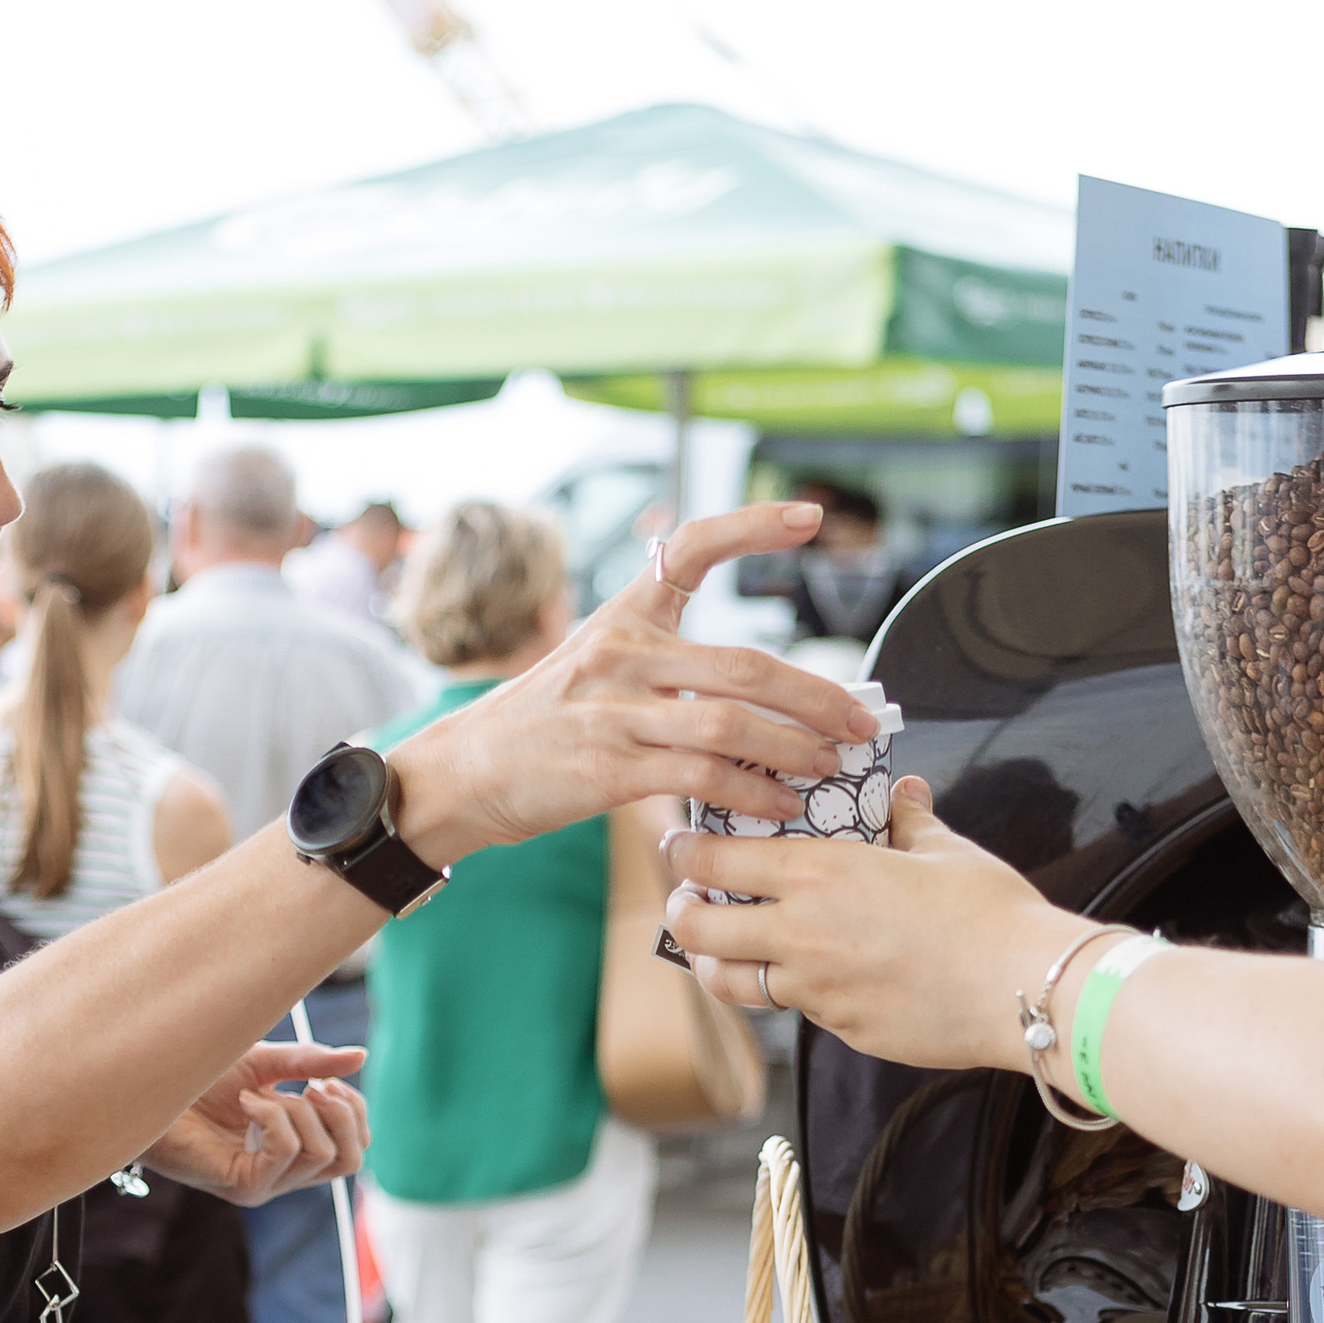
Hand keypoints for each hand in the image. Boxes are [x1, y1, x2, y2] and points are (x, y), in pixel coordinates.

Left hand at [140, 1040, 369, 1206]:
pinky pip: (287, 1152)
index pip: (353, 1149)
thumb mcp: (264, 1063)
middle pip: (350, 1162)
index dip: (353, 1111)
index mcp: (293, 1149)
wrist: (148, 1087)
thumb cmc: (196, 1078)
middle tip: (310, 1087)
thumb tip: (359, 1057)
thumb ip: (310, 1064)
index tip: (326, 1081)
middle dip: (342, 1114)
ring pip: (320, 1155)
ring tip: (258, 1094)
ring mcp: (263, 1184)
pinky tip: (246, 1101)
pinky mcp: (241, 1185)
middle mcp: (282, 1173)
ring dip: (298, 1110)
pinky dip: (274, 1117)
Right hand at [386, 501, 880, 864]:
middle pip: (744, 664)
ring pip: (731, 723)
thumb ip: (662, 664)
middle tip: (860, 717)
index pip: (689, 548)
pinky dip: (752, 792)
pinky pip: (702, 776)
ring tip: (832, 765)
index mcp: (622, 617)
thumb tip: (750, 687)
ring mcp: (614, 711)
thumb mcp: (591, 665)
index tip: (808, 519)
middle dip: (817, 694)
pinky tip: (781, 804)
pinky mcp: (608, 767)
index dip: (751, 527)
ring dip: (795, 748)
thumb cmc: (539, 726)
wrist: (463, 773)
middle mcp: (621, 654)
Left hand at [655, 780, 1069, 1070]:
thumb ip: (907, 821)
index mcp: (817, 873)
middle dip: (681, 911)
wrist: (1024, 987)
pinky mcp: (842, 1029)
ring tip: (718, 950)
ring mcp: (816, 990)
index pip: (715, 858)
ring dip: (715, 963)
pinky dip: (793, 992)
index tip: (681, 843)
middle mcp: (801, 933)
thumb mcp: (944, 850)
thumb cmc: (989, 912)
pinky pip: (799, 1010)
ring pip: (733, 982)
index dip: (686, 849)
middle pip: (699, 926)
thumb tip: (905, 793)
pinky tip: (813, 976)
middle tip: (686, 901)